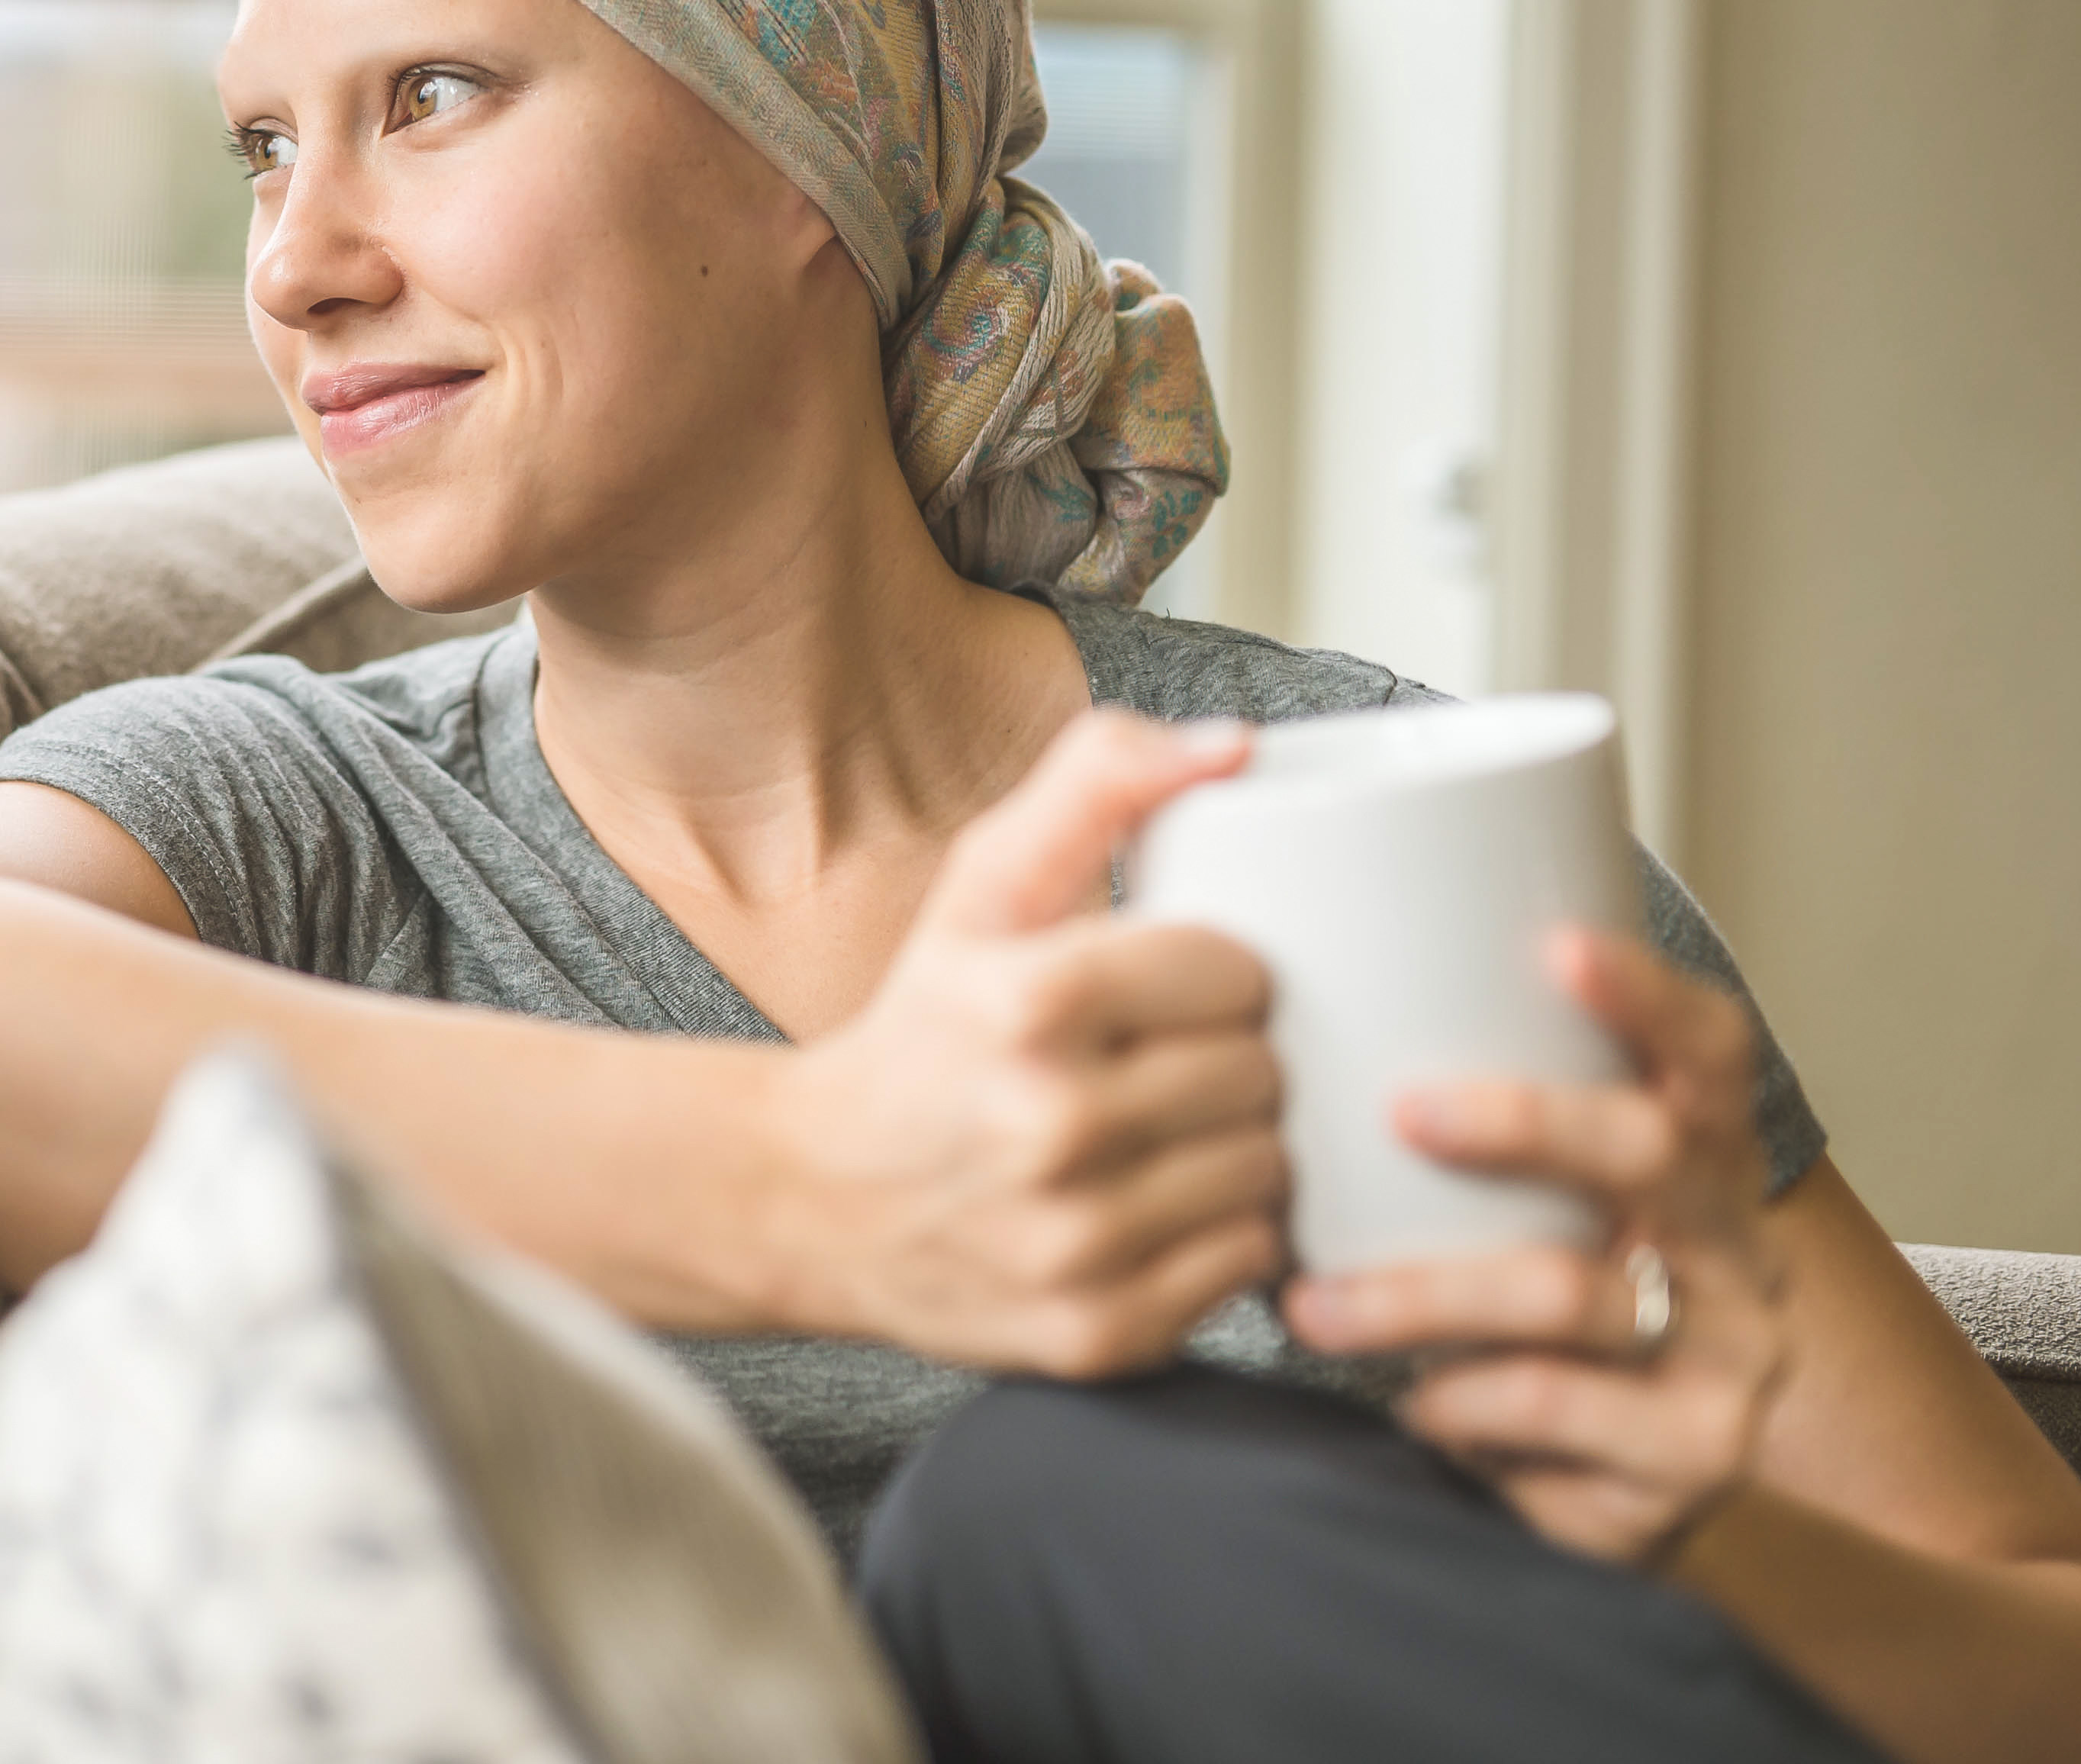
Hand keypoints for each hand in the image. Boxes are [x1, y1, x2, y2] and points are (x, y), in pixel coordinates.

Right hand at [760, 710, 1290, 1375]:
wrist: (812, 1197)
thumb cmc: (922, 1030)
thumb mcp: (980, 887)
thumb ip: (1095, 784)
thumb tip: (1234, 748)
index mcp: (1027, 1000)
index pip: (1237, 971)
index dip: (1220, 972)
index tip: (1177, 985)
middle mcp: (1050, 1126)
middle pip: (1261, 1074)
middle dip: (1232, 1060)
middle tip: (1171, 1062)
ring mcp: (1077, 1242)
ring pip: (1268, 1173)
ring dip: (1238, 1149)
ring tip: (1170, 1133)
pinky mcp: (1098, 1333)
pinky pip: (1246, 1268)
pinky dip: (1222, 1237)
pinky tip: (1158, 1206)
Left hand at [1280, 927, 1788, 1565]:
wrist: (1611, 1479)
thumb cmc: (1530, 1295)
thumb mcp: (1531, 1207)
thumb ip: (1473, 1119)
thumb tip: (1315, 988)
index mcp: (1702, 1158)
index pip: (1708, 1053)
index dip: (1647, 996)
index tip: (1558, 945)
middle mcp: (1735, 1248)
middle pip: (1649, 1151)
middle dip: (1522, 1120)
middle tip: (1400, 1111)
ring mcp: (1727, 1358)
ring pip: (1571, 1293)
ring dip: (1420, 1295)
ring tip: (1310, 1309)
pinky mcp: (1687, 1459)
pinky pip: (1551, 1408)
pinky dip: (1457, 1402)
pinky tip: (1409, 1402)